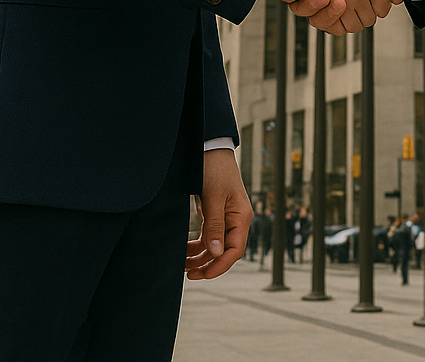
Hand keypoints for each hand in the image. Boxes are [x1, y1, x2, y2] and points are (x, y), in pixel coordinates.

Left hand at [186, 149, 252, 279]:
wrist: (210, 148)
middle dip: (208, 265)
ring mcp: (226, 217)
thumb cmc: (215, 170)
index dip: (220, 265)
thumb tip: (217, 253)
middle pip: (225, 251)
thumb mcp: (214, 197)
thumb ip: (215, 225)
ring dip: (201, 257)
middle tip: (189, 275)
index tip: (203, 275)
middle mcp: (236, 220)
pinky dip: (198, 245)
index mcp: (242, 217)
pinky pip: (209, 236)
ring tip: (183, 265)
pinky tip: (185, 251)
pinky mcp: (215, 214)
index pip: (235, 250)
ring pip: (215, 246)